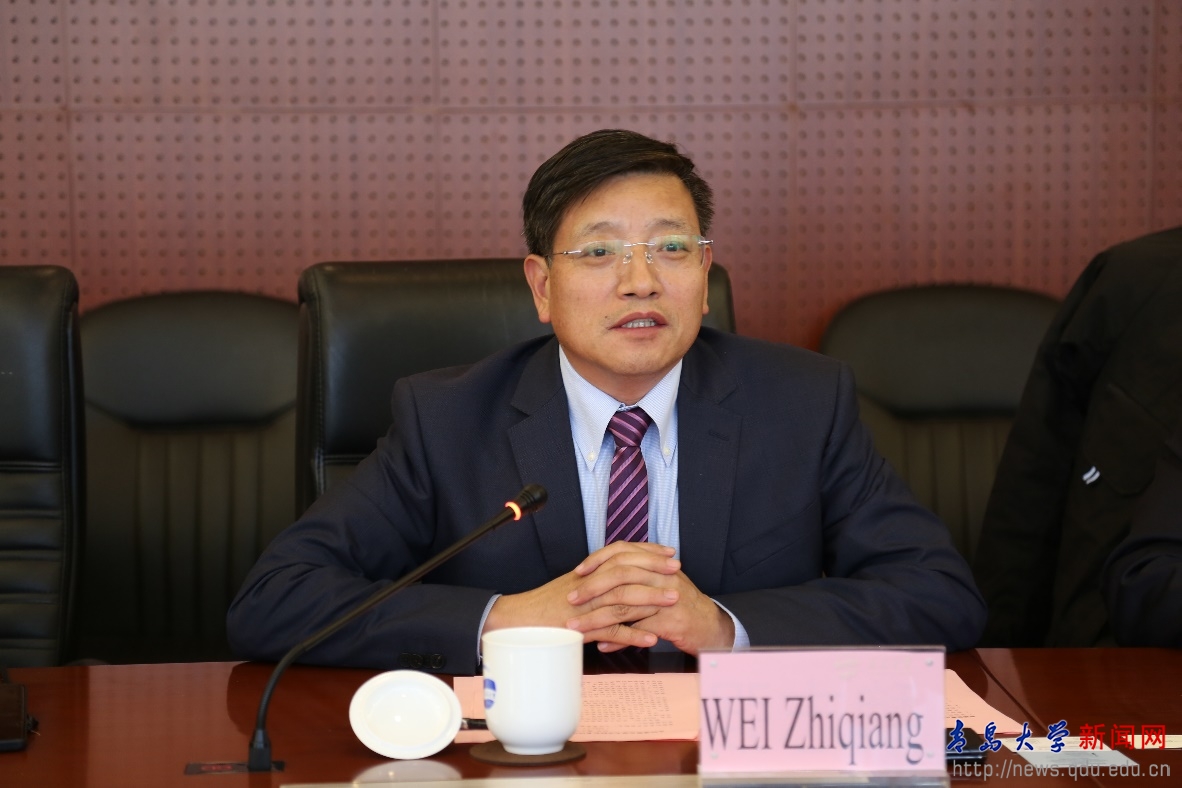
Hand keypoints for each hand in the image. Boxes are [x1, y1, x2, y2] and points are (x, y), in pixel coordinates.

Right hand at [483, 542, 681, 647]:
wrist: (517, 621)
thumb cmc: (544, 605)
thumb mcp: (573, 586)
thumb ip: (595, 580)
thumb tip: (619, 576)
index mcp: (588, 573)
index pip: (621, 554)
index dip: (646, 552)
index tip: (668, 552)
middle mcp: (588, 585)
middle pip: (625, 570)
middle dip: (654, 569)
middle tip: (676, 569)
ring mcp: (585, 606)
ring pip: (622, 598)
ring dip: (651, 598)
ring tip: (673, 599)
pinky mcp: (580, 628)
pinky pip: (610, 631)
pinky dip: (632, 635)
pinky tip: (650, 638)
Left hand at [566, 545, 735, 654]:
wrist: (711, 626)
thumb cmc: (681, 605)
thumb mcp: (659, 584)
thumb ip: (636, 576)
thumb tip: (604, 575)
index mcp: (656, 564)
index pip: (622, 552)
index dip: (598, 560)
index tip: (578, 571)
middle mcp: (661, 576)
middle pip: (620, 575)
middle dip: (591, 588)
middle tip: (571, 599)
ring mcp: (666, 599)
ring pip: (624, 605)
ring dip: (597, 617)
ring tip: (577, 626)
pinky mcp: (669, 622)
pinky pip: (638, 630)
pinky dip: (618, 639)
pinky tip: (602, 645)